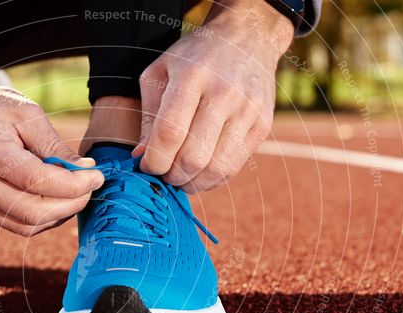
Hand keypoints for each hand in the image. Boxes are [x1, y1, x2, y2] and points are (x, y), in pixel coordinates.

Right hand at [0, 48, 103, 235]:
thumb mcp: (25, 112)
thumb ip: (54, 145)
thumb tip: (85, 172)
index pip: (38, 182)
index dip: (74, 185)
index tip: (97, 176)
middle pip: (34, 212)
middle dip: (71, 204)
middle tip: (89, 188)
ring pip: (26, 225)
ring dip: (58, 215)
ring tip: (74, 194)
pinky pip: (14, 224)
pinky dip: (40, 218)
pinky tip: (54, 200)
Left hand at [132, 0, 293, 192]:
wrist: (247, 38)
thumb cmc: (194, 59)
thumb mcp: (161, 73)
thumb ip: (148, 115)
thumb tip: (140, 156)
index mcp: (192, 77)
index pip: (169, 133)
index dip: (154, 160)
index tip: (145, 165)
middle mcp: (224, 94)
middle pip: (193, 156)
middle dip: (171, 175)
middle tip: (163, 173)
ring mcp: (247, 111)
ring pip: (215, 168)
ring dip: (191, 182)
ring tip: (179, 176)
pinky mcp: (261, 126)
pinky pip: (233, 167)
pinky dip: (212, 179)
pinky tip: (200, 173)